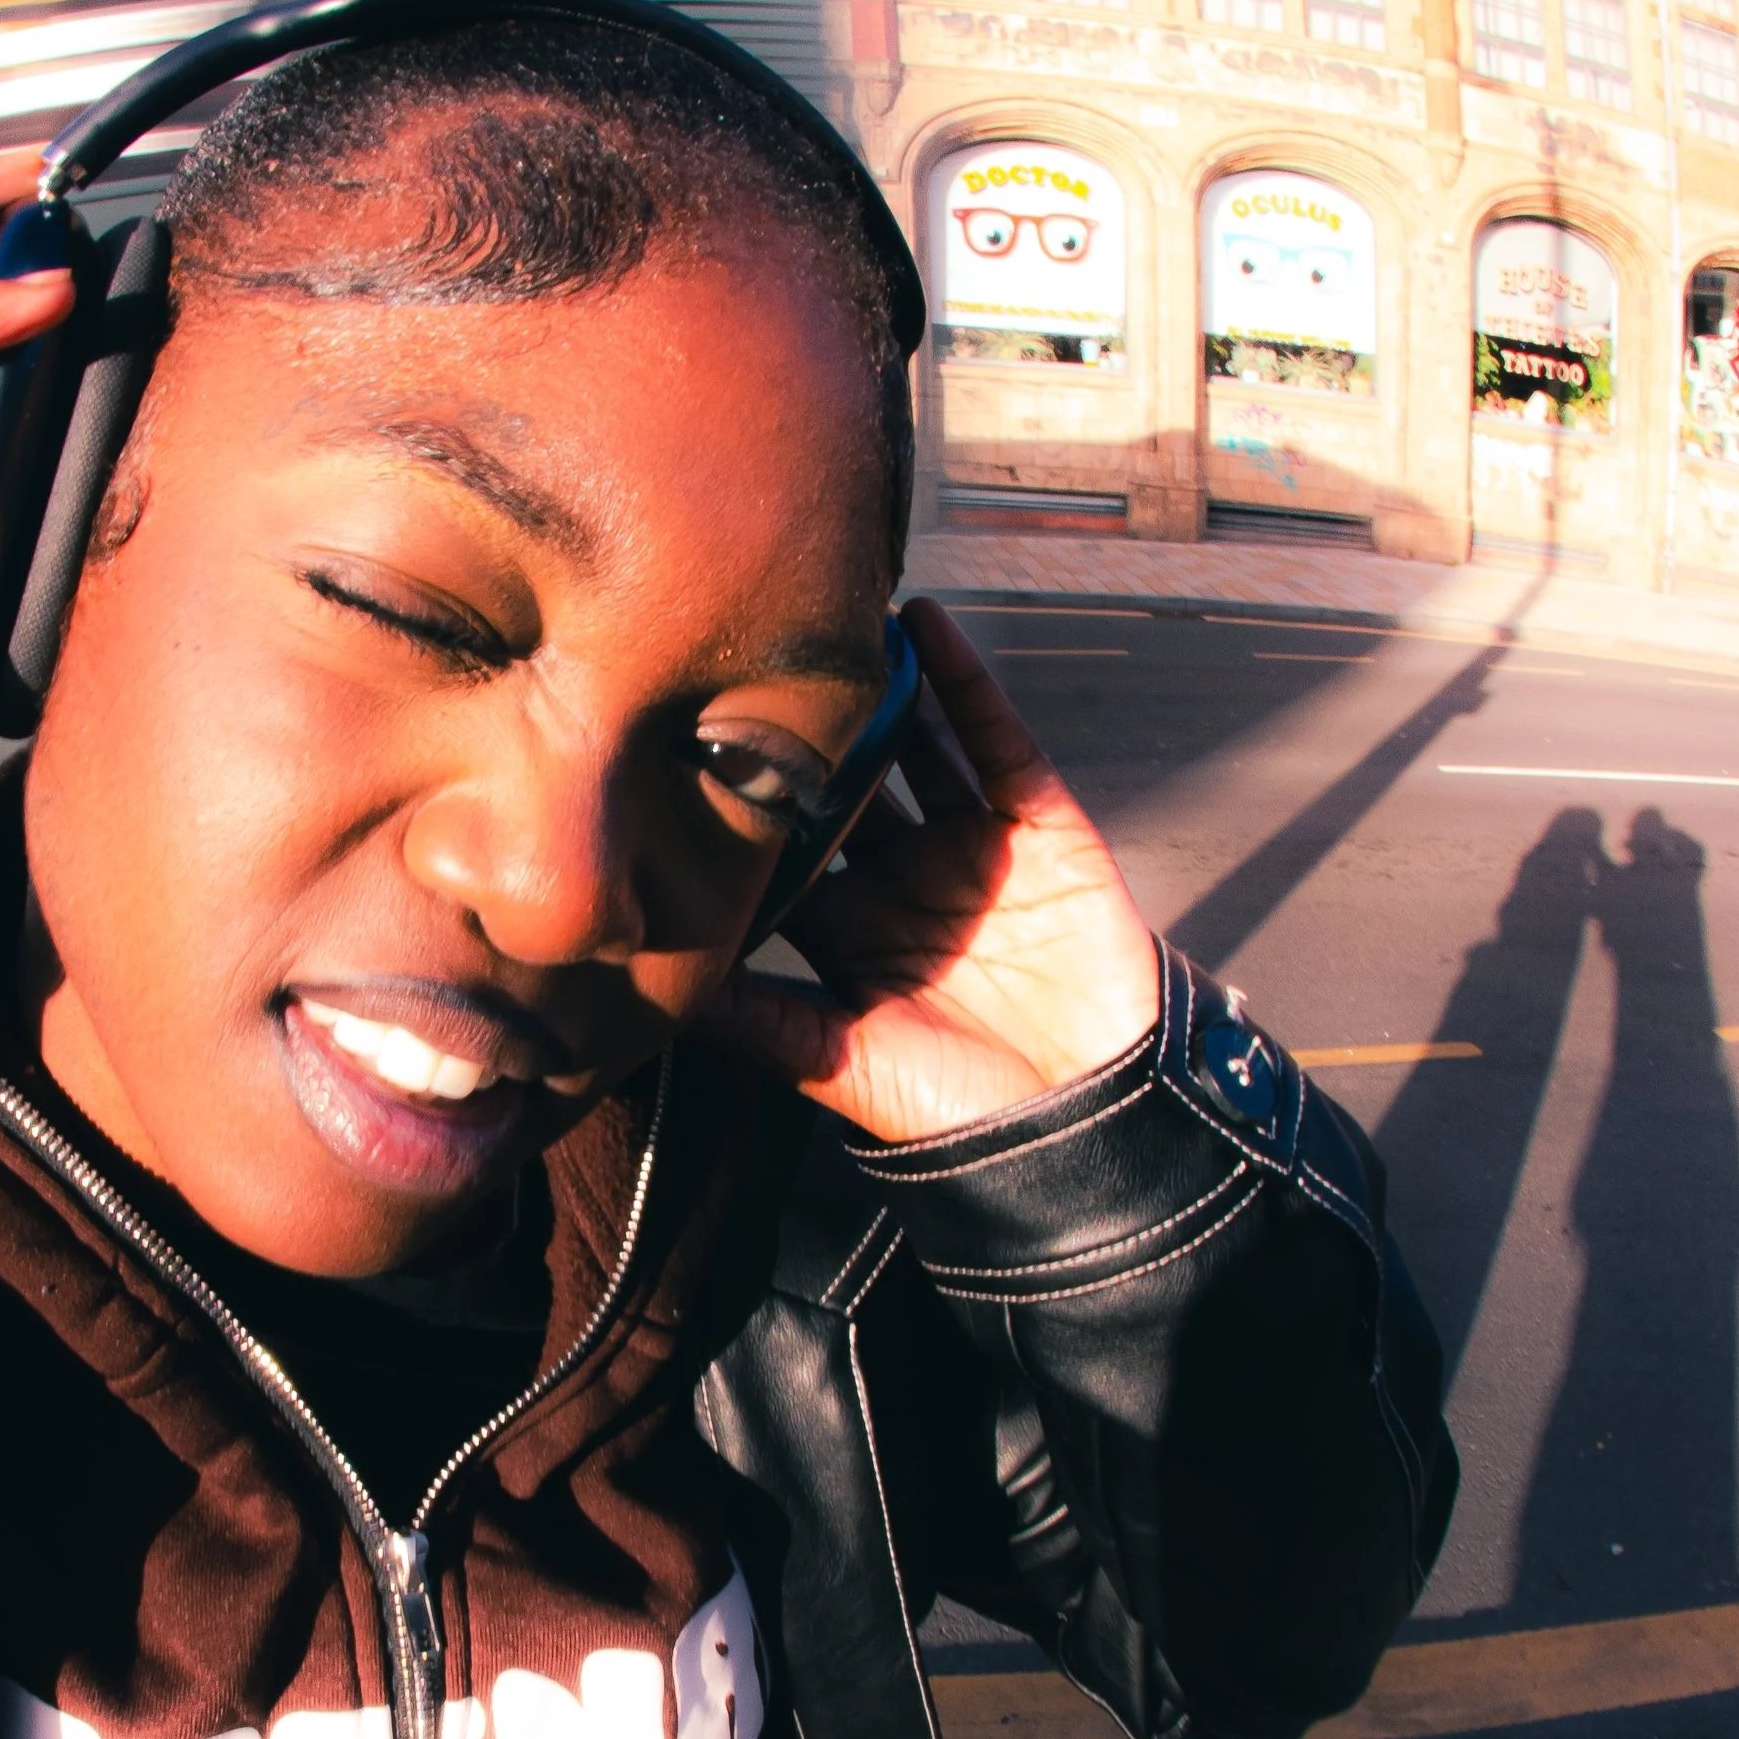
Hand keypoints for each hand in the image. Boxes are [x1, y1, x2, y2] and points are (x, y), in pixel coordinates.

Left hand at [706, 597, 1161, 1142]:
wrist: (1084, 1122)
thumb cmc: (954, 1106)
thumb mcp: (833, 1060)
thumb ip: (752, 1018)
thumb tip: (655, 989)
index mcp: (847, 928)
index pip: (783, 845)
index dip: (739, 798)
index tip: (675, 738)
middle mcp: (902, 876)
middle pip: (843, 780)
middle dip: (803, 726)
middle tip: (740, 647)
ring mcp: (969, 844)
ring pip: (914, 744)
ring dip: (877, 685)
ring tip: (826, 616)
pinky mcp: (1035, 822)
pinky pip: (994, 737)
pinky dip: (963, 679)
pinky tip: (922, 625)